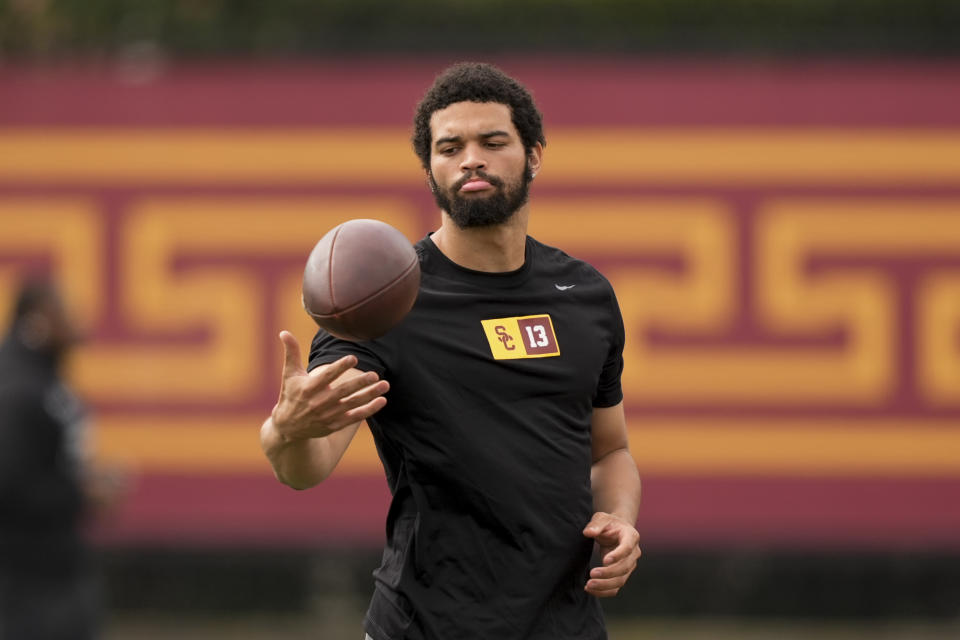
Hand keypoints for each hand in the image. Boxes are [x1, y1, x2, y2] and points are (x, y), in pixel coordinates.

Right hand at [270, 331, 388, 441]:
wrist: (288, 428)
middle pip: (343, 391)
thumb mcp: (289, 374)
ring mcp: (328, 415)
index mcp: (308, 388)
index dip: (340, 367)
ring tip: (385, 385)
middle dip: (360, 383)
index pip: (326, 376)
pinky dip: (369, 410)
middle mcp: (319, 403)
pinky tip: (382, 400)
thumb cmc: (290, 395)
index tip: (353, 358)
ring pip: (353, 404)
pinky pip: (355, 417)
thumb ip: (291, 353)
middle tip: (375, 374)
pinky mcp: (334, 425)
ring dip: (370, 395)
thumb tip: (284, 332)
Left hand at [582, 511, 641, 596]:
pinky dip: (604, 591)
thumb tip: (588, 532)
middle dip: (608, 573)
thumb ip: (595, 525)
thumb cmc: (609, 523)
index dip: (618, 555)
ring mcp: (629, 565)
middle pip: (624, 567)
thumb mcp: (602, 518)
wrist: (615, 529)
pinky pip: (616, 587)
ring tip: (588, 585)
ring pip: (621, 580)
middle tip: (592, 574)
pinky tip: (590, 590)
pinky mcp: (622, 574)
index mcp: (631, 536)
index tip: (604, 560)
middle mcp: (634, 553)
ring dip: (605, 585)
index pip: (627, 548)